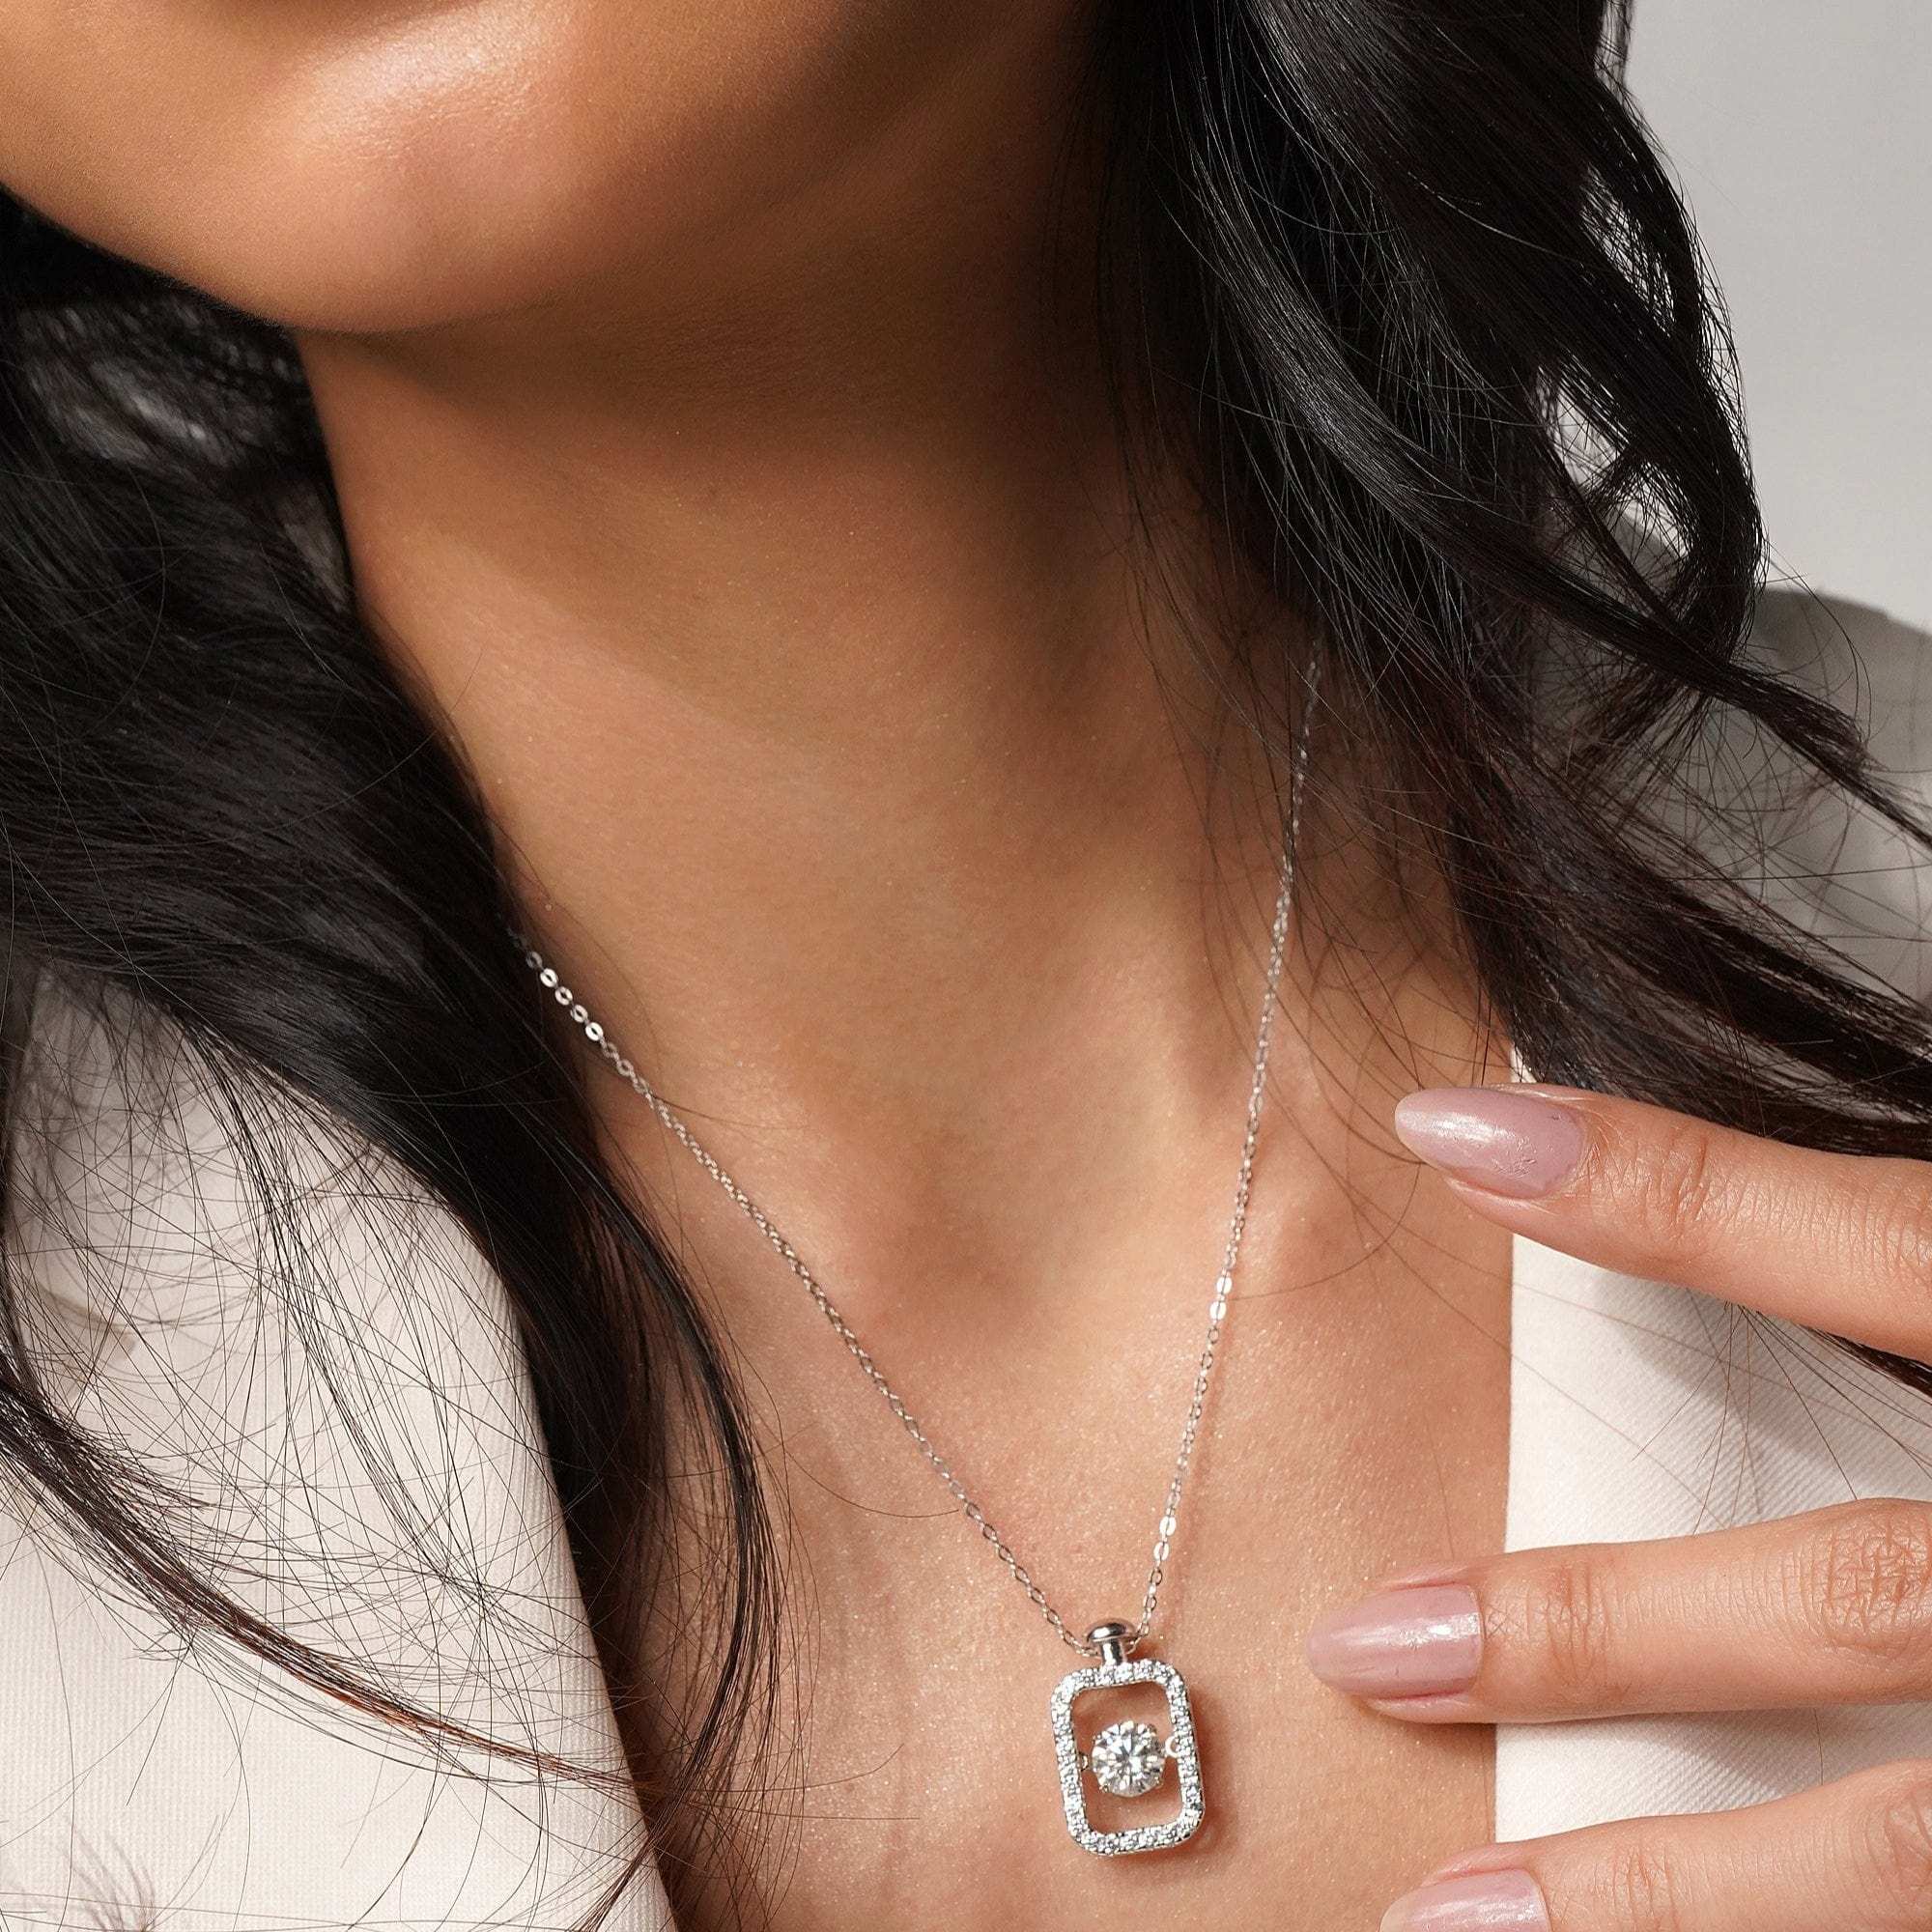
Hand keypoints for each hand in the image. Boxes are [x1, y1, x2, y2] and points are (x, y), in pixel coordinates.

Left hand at [1306, 1082, 1931, 1930]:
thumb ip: (1902, 1266)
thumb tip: (1643, 1181)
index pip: (1886, 1248)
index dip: (1670, 1192)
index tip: (1442, 1131)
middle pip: (1860, 1599)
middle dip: (1599, 1632)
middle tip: (1357, 1647)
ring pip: (1900, 1849)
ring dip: (1662, 1897)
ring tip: (1441, 1923)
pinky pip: (1919, 1909)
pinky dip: (1763, 1928)